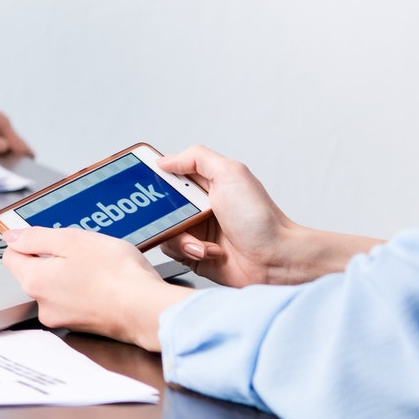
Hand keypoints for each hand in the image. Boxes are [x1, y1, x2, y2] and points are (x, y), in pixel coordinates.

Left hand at [1, 226, 190, 350]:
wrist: (148, 311)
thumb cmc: (116, 275)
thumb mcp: (73, 240)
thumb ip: (37, 237)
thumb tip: (12, 237)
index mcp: (34, 281)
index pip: (10, 256)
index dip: (27, 241)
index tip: (46, 236)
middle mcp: (43, 304)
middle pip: (34, 272)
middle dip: (52, 257)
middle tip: (81, 249)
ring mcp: (62, 318)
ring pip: (56, 286)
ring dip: (70, 273)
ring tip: (97, 265)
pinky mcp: (82, 325)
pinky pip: (74, 300)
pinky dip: (84, 289)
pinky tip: (104, 282)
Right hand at [155, 146, 306, 286]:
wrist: (276, 260)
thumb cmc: (260, 219)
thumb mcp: (231, 174)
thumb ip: (196, 158)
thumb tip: (164, 160)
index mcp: (205, 184)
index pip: (169, 174)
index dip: (154, 176)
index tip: (142, 181)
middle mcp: (198, 207)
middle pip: (160, 203)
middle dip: (162, 211)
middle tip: (175, 216)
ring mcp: (196, 231)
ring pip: (163, 228)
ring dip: (181, 236)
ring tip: (202, 240)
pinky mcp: (195, 254)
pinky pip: (173, 250)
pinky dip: (189, 251)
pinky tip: (209, 252)